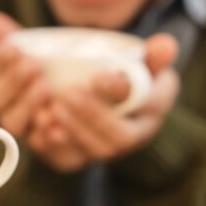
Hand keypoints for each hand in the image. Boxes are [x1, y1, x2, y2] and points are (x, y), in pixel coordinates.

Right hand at [0, 12, 52, 137]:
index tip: (16, 48)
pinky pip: (42, 146)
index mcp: (2, 79)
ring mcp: (26, 129)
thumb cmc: (63, 72)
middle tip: (34, 65)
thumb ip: (17, 38)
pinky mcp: (49, 148)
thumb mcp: (46, 51)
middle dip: (12, 81)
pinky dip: (48, 136)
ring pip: (12, 123)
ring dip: (26, 106)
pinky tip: (59, 124)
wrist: (98, 102)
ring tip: (46, 89)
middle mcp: (7, 106)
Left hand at [30, 34, 180, 168]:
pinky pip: (70, 160)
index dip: (120, 93)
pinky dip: (52, 145)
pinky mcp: (82, 157)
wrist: (111, 101)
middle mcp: (137, 134)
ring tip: (49, 109)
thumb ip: (156, 53)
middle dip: (92, 115)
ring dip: (72, 131)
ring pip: (95, 152)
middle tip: (65, 92)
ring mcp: (109, 148)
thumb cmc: (129, 75)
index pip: (148, 106)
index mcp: (154, 108)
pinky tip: (39, 126)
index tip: (97, 77)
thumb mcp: (146, 62)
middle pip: (119, 137)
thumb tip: (166, 45)